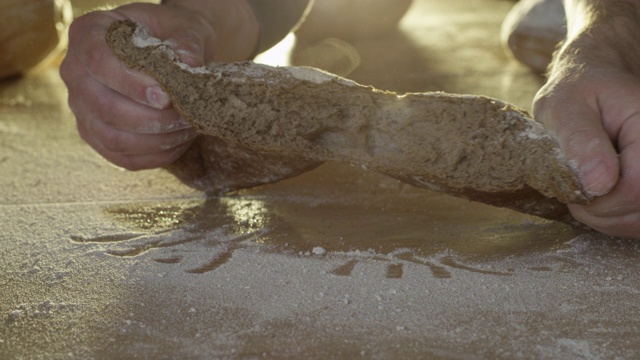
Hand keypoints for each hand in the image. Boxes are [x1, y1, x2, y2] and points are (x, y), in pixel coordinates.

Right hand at [60, 1, 258, 169]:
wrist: (169, 51)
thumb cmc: (170, 34)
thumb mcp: (182, 26)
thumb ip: (186, 42)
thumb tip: (189, 64)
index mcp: (87, 34)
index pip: (98, 61)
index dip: (131, 83)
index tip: (165, 97)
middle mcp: (75, 72)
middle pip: (106, 107)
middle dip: (152, 119)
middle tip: (187, 117)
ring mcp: (82, 107)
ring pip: (113, 137)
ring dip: (156, 140)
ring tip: (188, 129)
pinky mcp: (95, 134)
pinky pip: (122, 157)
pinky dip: (154, 155)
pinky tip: (179, 142)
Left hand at [533, 1, 639, 237]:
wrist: (594, 83)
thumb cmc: (577, 91)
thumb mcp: (564, 105)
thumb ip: (580, 140)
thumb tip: (598, 182)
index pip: (638, 186)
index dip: (602, 200)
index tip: (574, 189)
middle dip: (600, 212)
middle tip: (573, 190)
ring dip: (607, 218)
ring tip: (584, 191)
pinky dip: (616, 219)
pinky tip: (599, 199)